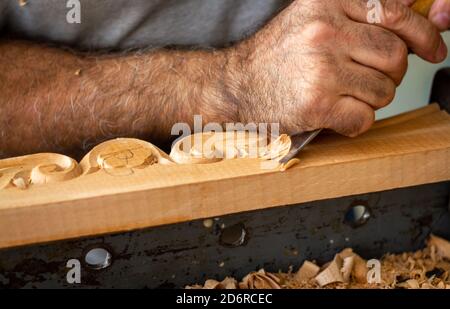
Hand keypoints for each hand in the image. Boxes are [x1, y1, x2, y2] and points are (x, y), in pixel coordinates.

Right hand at [225, 0, 446, 136]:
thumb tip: (415, 23)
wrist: (236, 85)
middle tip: (366, 79)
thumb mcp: (312, 18)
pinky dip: (355, 122)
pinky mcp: (317, 105)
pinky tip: (334, 114)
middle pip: (395, 57)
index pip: (395, 13)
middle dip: (390, 74)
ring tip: (341, 95)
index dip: (423, 34)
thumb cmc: (275, 56)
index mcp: (327, 2)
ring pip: (383, 91)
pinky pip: (364, 119)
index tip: (433, 49)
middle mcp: (325, 32)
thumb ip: (356, 18)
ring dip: (369, 99)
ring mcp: (321, 69)